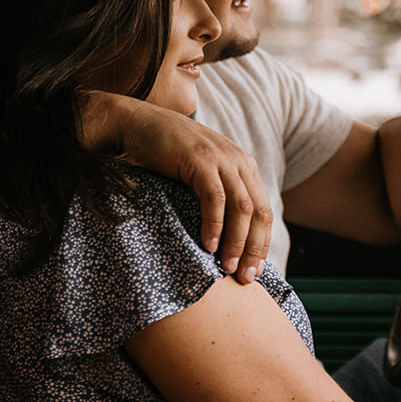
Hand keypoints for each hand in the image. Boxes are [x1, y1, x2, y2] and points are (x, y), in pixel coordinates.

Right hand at [86, 93, 274, 282]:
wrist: (137, 123)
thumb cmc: (164, 155)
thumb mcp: (198, 175)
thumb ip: (215, 196)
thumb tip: (221, 241)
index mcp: (242, 166)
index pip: (263, 210)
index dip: (261, 243)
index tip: (254, 272)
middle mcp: (238, 161)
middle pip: (260, 212)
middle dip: (255, 248)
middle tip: (247, 277)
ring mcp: (221, 159)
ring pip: (242, 208)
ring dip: (238, 242)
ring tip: (229, 267)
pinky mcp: (200, 159)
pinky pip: (215, 198)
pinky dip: (215, 225)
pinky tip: (207, 246)